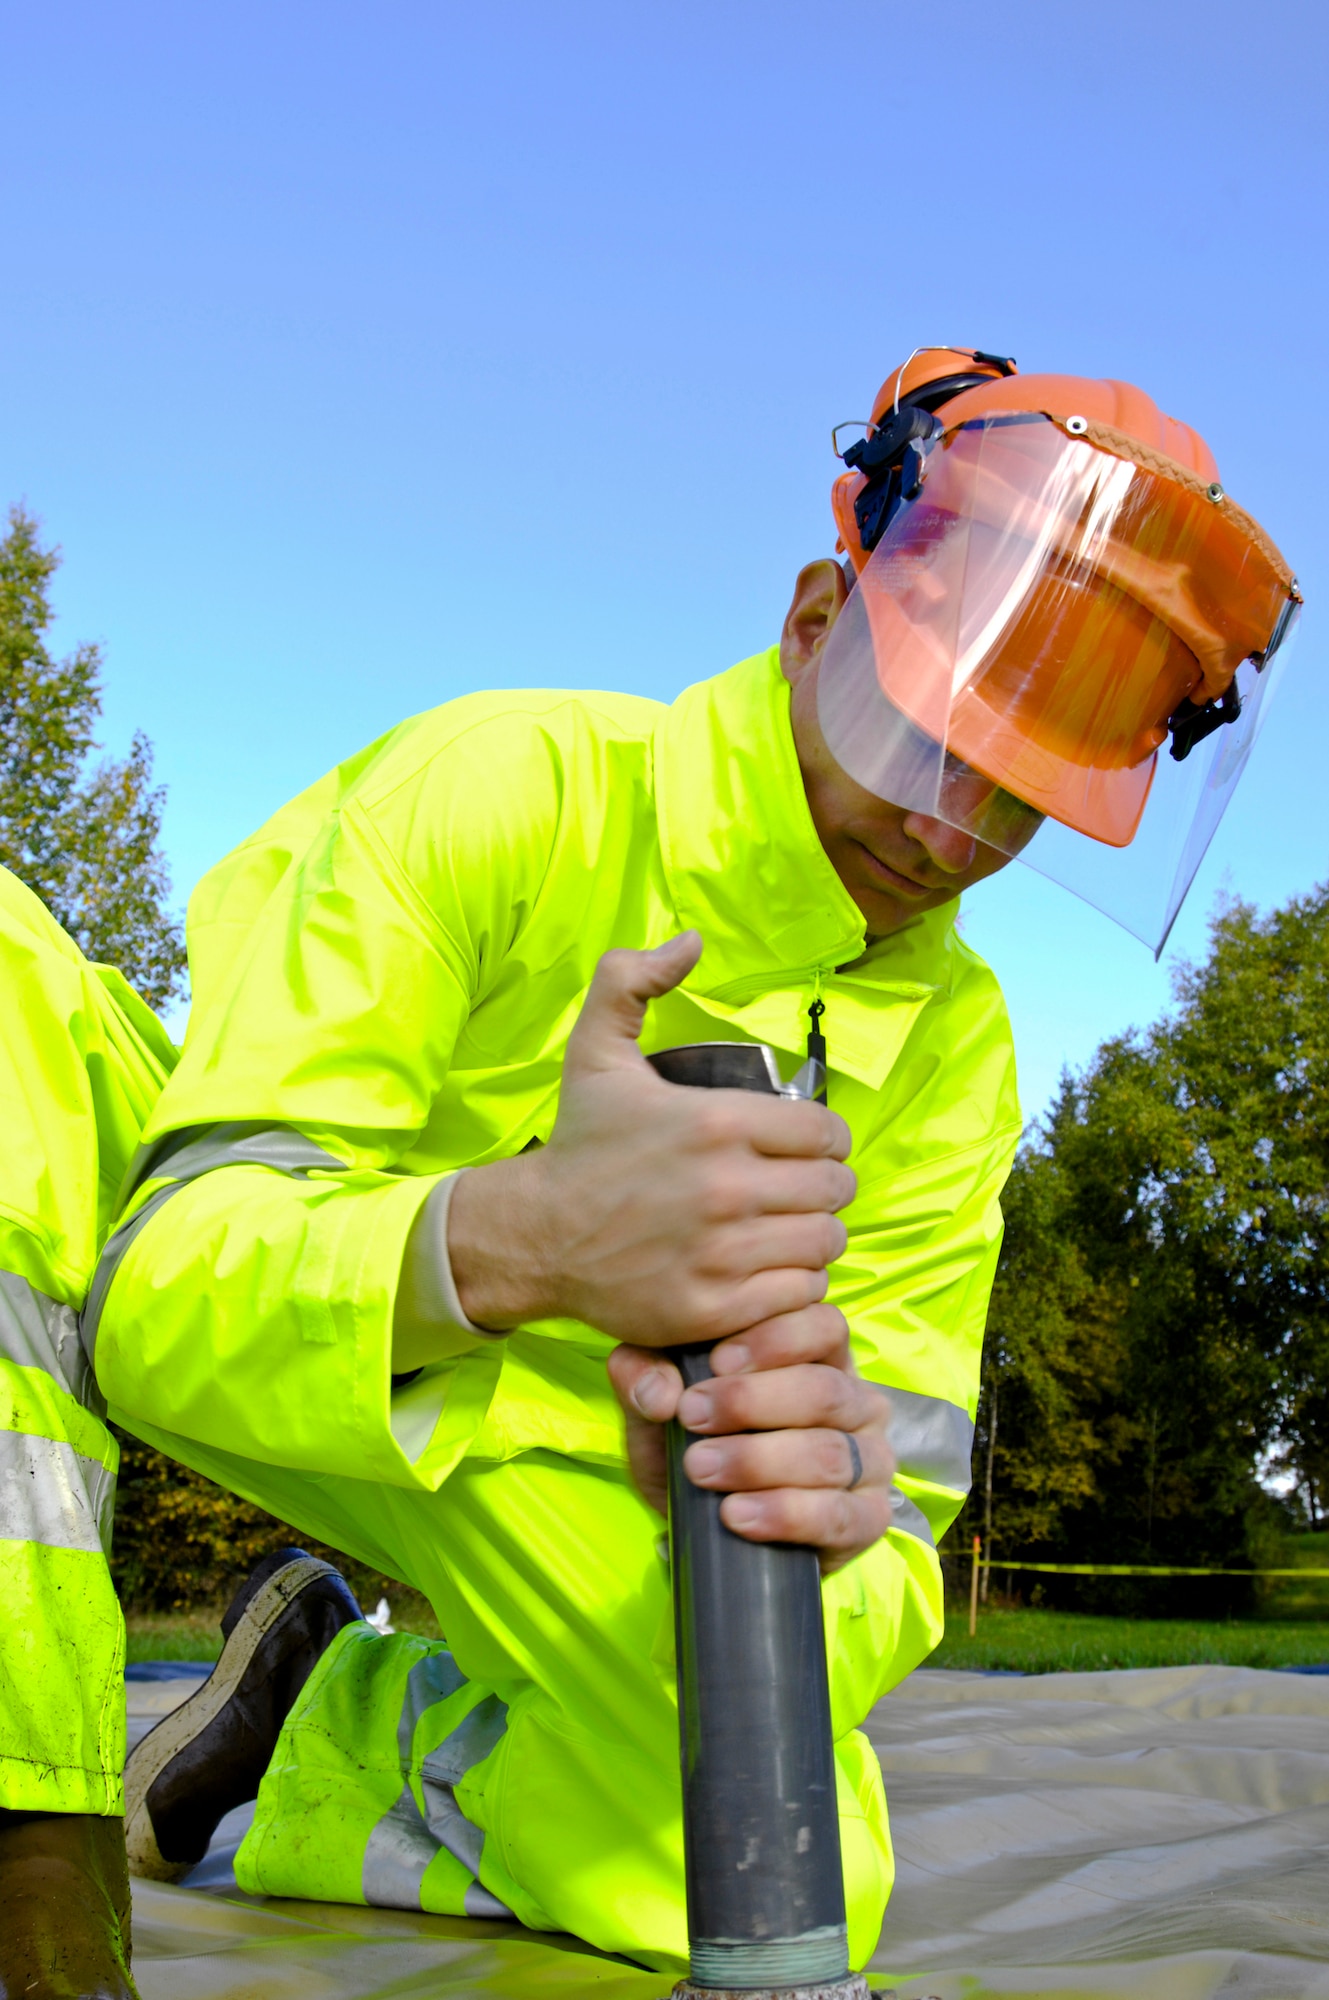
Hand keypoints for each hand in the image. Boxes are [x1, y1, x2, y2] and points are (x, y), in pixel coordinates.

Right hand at [446, 935, 854, 1344]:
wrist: (537, 1233)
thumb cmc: (581, 1142)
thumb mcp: (598, 1049)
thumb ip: (634, 978)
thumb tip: (690, 938)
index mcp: (716, 1121)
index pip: (828, 1133)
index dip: (826, 1140)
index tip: (804, 1150)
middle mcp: (725, 1187)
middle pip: (834, 1190)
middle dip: (824, 1188)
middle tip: (797, 1192)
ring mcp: (720, 1253)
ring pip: (824, 1243)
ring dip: (813, 1237)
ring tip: (787, 1230)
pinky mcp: (712, 1307)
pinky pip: (798, 1294)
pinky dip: (793, 1284)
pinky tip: (767, 1269)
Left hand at [606, 1305, 894, 1573]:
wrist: (707, 1524)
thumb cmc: (696, 1442)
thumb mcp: (658, 1406)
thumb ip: (644, 1377)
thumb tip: (658, 1391)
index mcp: (820, 1357)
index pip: (823, 1326)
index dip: (775, 1340)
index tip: (717, 1361)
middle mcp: (856, 1402)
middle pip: (825, 1390)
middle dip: (752, 1403)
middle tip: (692, 1416)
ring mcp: (870, 1461)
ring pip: (830, 1453)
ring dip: (759, 1461)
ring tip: (700, 1468)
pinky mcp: (868, 1519)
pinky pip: (840, 1516)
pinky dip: (786, 1515)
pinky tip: (737, 1514)